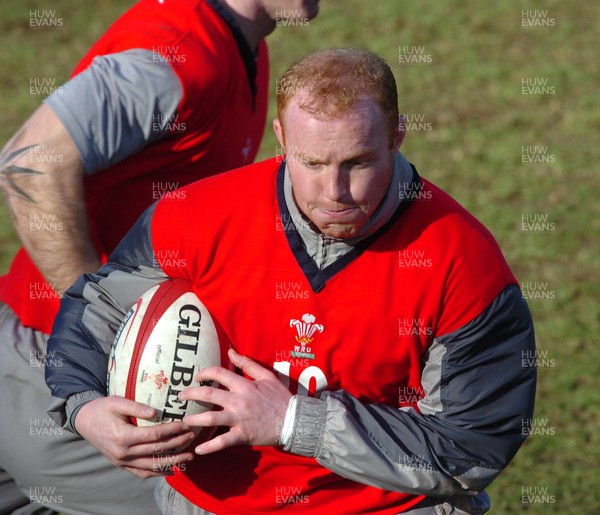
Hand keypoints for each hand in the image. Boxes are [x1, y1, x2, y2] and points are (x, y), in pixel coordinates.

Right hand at [75, 396, 195, 477]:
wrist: (83, 421)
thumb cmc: (102, 408)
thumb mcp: (117, 402)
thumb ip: (136, 406)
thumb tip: (156, 412)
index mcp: (123, 436)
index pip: (154, 435)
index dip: (172, 430)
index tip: (185, 424)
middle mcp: (123, 453)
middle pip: (156, 450)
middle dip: (177, 444)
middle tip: (192, 436)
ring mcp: (122, 461)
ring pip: (152, 465)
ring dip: (172, 462)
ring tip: (189, 456)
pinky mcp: (121, 464)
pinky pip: (141, 472)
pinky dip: (157, 472)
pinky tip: (171, 469)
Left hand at [180, 348, 292, 454]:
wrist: (293, 420)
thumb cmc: (280, 398)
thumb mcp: (266, 376)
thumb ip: (248, 364)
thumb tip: (231, 351)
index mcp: (244, 385)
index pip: (219, 373)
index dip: (204, 373)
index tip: (196, 377)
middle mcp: (238, 400)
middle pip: (208, 395)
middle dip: (191, 394)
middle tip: (181, 396)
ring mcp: (239, 418)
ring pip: (211, 418)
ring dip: (194, 419)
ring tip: (184, 421)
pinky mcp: (242, 435)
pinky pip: (222, 442)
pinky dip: (209, 447)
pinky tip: (198, 449)